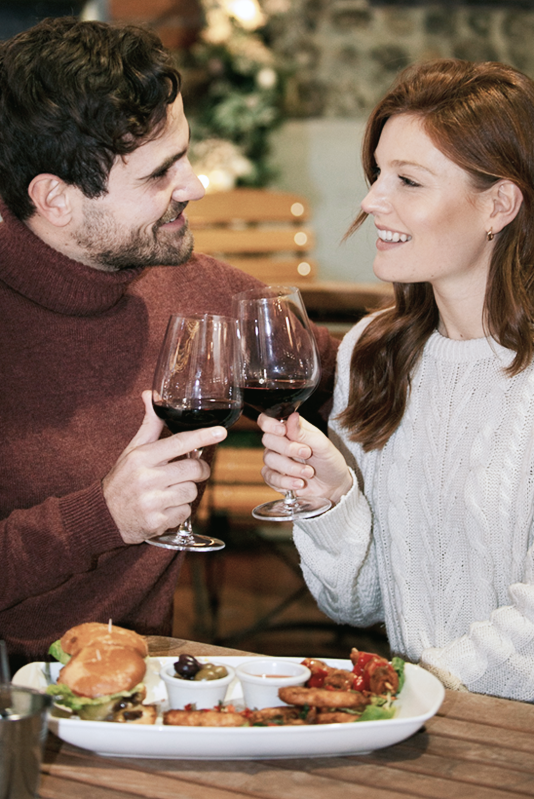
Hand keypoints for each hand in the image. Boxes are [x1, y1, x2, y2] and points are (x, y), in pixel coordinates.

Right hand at [102, 391, 226, 543]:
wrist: (103, 516)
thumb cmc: (122, 480)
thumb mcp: (133, 451)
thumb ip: (149, 425)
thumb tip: (150, 395)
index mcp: (142, 457)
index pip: (179, 442)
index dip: (203, 436)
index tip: (221, 432)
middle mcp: (147, 478)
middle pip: (193, 468)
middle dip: (200, 469)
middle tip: (194, 470)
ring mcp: (152, 502)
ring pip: (192, 491)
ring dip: (188, 491)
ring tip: (172, 491)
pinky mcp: (157, 522)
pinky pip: (185, 512)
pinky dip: (180, 510)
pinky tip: (166, 507)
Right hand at [258, 412, 352, 505]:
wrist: (333, 486)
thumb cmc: (329, 461)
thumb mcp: (322, 445)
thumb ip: (303, 432)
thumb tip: (292, 416)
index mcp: (290, 429)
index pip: (267, 420)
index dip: (269, 423)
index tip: (282, 431)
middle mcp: (280, 443)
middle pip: (267, 439)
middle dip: (288, 448)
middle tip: (307, 453)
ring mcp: (275, 460)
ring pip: (269, 459)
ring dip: (291, 467)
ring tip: (309, 472)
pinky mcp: (274, 478)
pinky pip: (270, 477)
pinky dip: (285, 482)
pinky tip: (299, 483)